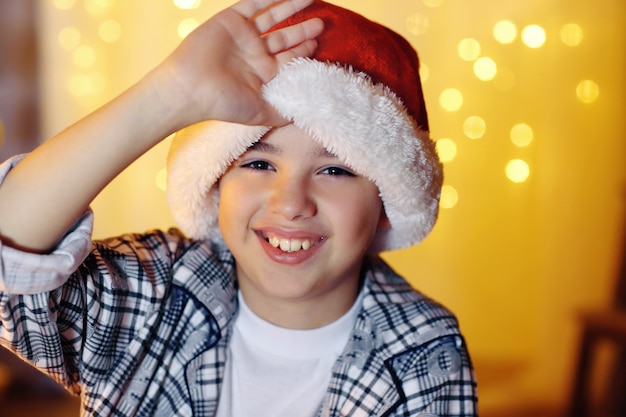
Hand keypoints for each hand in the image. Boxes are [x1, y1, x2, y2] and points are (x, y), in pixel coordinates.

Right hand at [159, 0, 323, 127]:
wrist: (191, 88)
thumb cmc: (223, 104)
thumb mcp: (260, 112)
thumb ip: (283, 112)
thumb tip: (305, 114)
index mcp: (262, 73)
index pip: (289, 59)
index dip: (304, 50)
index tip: (319, 44)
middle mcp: (253, 54)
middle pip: (284, 38)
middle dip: (303, 30)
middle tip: (322, 23)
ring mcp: (242, 36)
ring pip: (272, 17)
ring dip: (290, 7)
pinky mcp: (230, 20)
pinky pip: (252, 3)